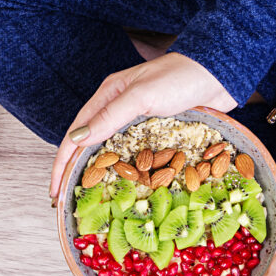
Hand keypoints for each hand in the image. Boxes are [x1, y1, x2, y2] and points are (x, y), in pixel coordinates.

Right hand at [49, 53, 235, 198]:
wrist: (220, 73)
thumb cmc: (180, 78)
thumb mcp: (141, 95)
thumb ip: (110, 116)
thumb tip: (77, 138)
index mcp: (108, 96)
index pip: (76, 134)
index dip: (63, 163)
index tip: (55, 190)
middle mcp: (120, 109)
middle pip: (90, 146)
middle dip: (76, 173)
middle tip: (68, 201)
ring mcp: (140, 123)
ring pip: (113, 153)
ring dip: (101, 175)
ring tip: (93, 200)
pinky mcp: (159, 133)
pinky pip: (137, 156)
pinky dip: (128, 172)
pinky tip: (127, 188)